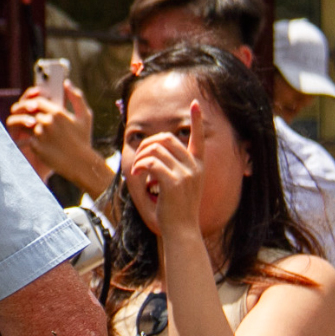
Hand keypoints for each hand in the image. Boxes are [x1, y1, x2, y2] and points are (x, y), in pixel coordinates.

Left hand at [7, 81, 105, 192]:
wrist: (81, 164)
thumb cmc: (83, 139)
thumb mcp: (85, 116)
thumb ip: (76, 97)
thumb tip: (66, 83)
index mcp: (57, 112)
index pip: (37, 101)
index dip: (35, 103)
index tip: (36, 107)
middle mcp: (47, 122)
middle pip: (29, 112)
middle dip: (28, 114)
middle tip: (30, 118)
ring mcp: (40, 135)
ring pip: (26, 125)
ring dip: (27, 127)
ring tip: (33, 131)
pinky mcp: (36, 147)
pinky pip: (28, 139)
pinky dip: (31, 140)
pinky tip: (37, 143)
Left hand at [127, 100, 204, 239]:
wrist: (182, 231)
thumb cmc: (175, 210)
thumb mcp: (178, 185)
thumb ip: (170, 167)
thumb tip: (151, 151)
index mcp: (198, 166)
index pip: (198, 138)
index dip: (197, 120)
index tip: (196, 103)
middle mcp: (194, 167)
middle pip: (166, 139)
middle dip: (146, 145)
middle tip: (138, 161)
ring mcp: (186, 174)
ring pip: (156, 150)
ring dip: (139, 157)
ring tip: (135, 171)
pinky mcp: (174, 183)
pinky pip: (151, 163)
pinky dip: (139, 166)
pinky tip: (136, 176)